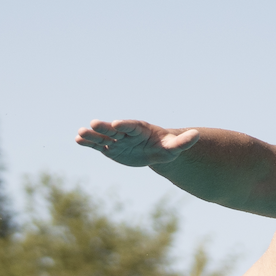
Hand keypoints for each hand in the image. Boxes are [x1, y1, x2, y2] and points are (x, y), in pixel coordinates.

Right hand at [75, 119, 199, 167]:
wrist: (155, 151)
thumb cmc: (166, 147)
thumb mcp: (175, 147)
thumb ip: (184, 142)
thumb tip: (197, 135)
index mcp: (140, 130)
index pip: (131, 127)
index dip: (125, 125)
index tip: (117, 123)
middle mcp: (126, 133)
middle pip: (114, 130)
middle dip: (104, 128)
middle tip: (93, 124)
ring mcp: (117, 140)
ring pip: (103, 138)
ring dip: (91, 136)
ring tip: (79, 134)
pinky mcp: (111, 149)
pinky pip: (98, 146)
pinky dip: (88, 144)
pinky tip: (78, 141)